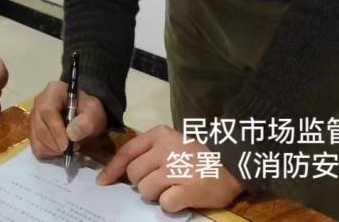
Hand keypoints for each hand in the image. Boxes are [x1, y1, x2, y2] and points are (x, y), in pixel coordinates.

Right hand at [29, 80, 107, 158]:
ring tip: (69, 148)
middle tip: (73, 148)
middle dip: (56, 143)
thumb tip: (71, 134)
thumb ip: (87, 121)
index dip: (56, 130)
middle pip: (39, 127)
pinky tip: (60, 149)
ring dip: (53, 149)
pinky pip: (36, 147)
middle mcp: (39, 102)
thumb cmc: (89, 111)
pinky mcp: (33, 131)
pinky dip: (49, 153)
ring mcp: (34, 117)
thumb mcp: (95, 113)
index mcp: (53, 92)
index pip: (47, 111)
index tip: (67, 146)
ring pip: (37, 139)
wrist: (85, 115)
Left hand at [97, 124, 243, 213]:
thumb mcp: (173, 142)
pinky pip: (164, 203)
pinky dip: (170, 205)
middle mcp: (165, 149)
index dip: (112, 169)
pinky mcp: (188, 189)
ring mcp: (177, 169)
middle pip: (134, 174)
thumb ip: (150, 151)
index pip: (127, 152)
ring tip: (172, 189)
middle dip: (141, 184)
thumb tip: (122, 172)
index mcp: (160, 135)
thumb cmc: (199, 155)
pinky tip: (181, 197)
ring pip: (146, 190)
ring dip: (155, 195)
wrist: (235, 163)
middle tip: (159, 183)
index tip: (103, 181)